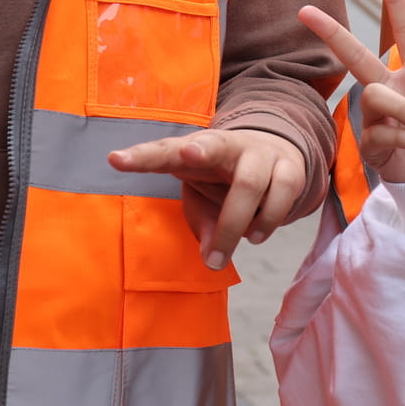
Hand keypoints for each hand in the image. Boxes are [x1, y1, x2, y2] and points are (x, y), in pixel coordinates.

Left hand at [106, 127, 307, 270]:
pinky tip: (256, 235)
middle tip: (189, 157)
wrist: (279, 157)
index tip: (115, 160)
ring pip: (250, 182)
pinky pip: (281, 193)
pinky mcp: (289, 166)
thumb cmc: (226, 183)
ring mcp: (260, 152)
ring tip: (227, 253)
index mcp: (193, 151)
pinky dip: (268, 220)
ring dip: (236, 222)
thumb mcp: (205, 204)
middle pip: (214, 145)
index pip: (164, 151)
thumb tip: (212, 260)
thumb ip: (205, 228)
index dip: (141, 157)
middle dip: (202, 151)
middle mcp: (227, 145)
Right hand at [299, 0, 404, 185]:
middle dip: (332, 33)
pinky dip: (399, 137)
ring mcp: (383, 117)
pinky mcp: (374, 145)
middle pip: (358, 56)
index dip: (396, 0)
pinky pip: (374, 131)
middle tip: (304, 11)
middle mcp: (397, 90)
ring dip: (399, 111)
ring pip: (372, 95)